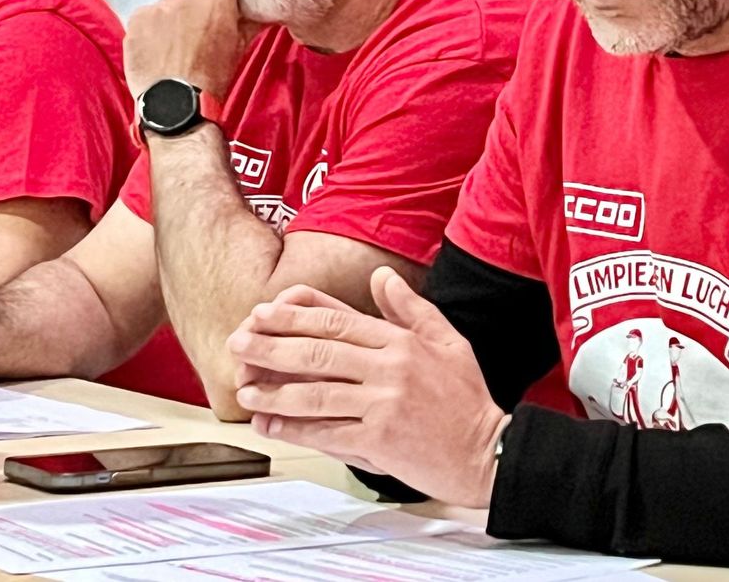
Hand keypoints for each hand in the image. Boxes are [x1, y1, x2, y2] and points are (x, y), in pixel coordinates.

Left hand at [124, 0, 259, 99]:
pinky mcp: (136, 21)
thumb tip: (261, 8)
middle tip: (197, 16)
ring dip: (172, 15)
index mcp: (216, 0)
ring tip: (175, 44)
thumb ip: (248, 20)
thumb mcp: (239, 47)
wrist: (177, 105)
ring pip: (167, 1)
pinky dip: (151, 30)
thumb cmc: (210, 79)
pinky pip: (146, 17)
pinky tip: (159, 50)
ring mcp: (157, 8)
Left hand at [229, 268, 508, 506]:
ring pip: (316, 393)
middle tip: (240, 343)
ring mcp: (384, 404)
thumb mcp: (449, 341)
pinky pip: (327, 431)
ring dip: (274, 392)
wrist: (488, 452)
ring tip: (246, 390)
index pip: (337, 321)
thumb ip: (411, 308)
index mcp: (402, 341)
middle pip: (318, 352)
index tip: (264, 313)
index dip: (294, 317)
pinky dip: (293, 429)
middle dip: (271, 347)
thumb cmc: (467, 401)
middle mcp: (391, 368)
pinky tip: (271, 425)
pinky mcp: (380, 439)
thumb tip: (382, 277)